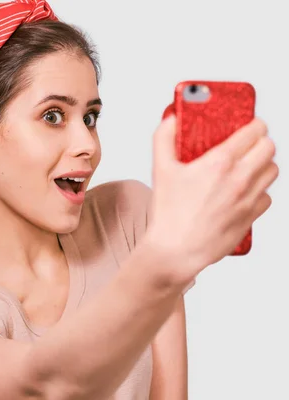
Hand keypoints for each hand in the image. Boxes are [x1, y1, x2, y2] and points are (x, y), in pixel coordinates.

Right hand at [146, 116, 277, 284]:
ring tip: (247, 167)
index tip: (249, 126)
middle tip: (248, 145)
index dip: (254, 125)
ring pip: (273, 171)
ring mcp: (248, 198)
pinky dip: (258, 191)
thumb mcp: (160, 170)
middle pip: (270, 148)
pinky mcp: (251, 216)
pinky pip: (267, 196)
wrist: (176, 250)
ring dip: (262, 165)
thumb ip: (164, 138)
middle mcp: (240, 178)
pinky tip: (242, 192)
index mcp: (219, 162)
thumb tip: (170, 119)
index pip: (254, 131)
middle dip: (261, 142)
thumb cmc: (169, 213)